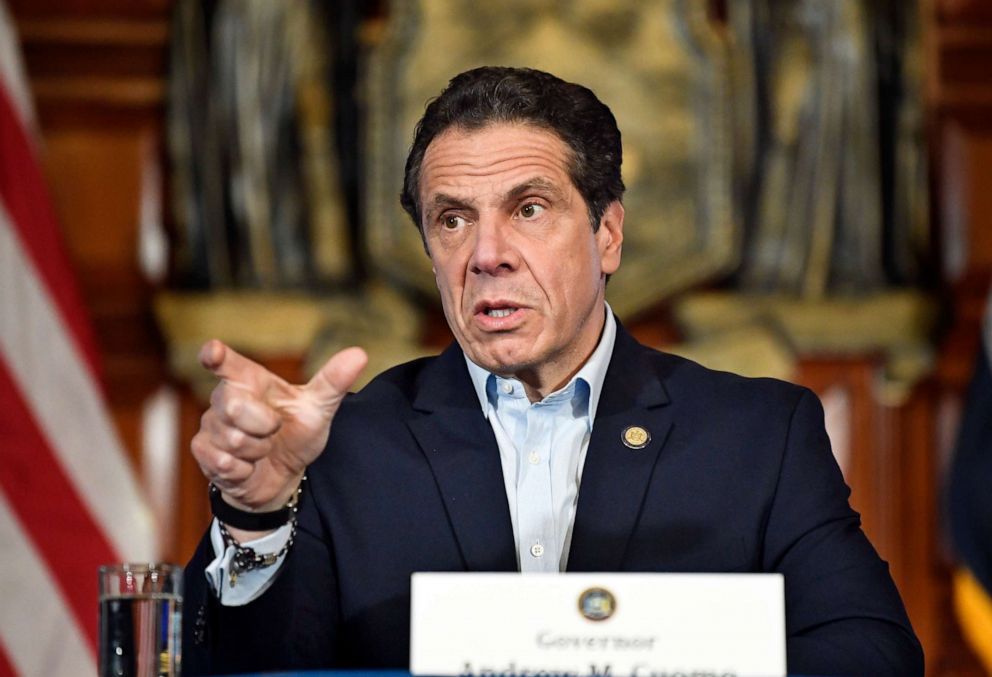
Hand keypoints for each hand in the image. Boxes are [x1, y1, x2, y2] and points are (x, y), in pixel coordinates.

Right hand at [191, 340, 366, 511]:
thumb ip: (333, 381)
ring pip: (232, 439)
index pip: (227, 363)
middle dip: (263, 424)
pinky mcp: (204, 452)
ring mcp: (210, 425)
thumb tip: (359, 354)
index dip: (216, 355)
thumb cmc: (296, 434)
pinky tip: (248, 466)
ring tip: (263, 449)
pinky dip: (244, 469)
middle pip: (234, 405)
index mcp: (250, 380)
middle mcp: (224, 398)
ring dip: (257, 450)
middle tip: (275, 429)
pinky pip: (223, 461)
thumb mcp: (318, 409)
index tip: (213, 351)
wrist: (282, 477)